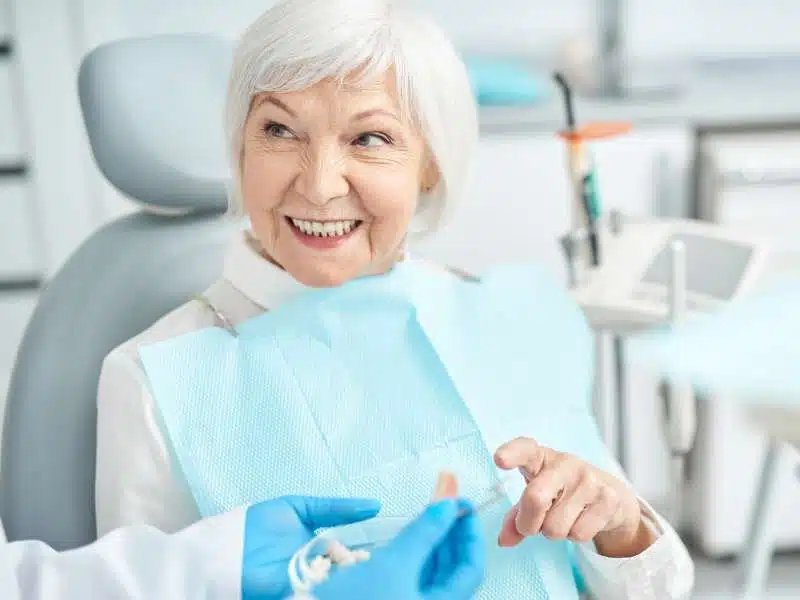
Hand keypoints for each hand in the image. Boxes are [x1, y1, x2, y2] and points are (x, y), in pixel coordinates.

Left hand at [242, 495, 380, 599]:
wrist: (224, 549)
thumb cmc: (258, 525)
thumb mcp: (300, 507)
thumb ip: (335, 508)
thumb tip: (375, 505)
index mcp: (320, 547)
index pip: (351, 551)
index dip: (367, 549)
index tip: (390, 543)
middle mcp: (318, 567)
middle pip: (347, 570)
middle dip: (363, 566)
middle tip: (384, 559)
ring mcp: (308, 582)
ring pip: (337, 581)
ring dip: (349, 576)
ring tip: (370, 568)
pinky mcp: (296, 594)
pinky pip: (318, 590)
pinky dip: (330, 586)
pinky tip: (344, 578)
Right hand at [314, 498, 485, 599]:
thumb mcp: (393, 565)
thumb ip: (425, 533)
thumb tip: (448, 506)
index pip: (471, 568)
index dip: (470, 533)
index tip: (463, 504)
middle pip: (452, 568)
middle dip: (449, 531)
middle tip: (445, 499)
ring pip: (432, 571)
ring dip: (432, 539)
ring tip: (427, 511)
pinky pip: (413, 574)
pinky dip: (415, 552)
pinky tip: (409, 534)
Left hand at [494, 437, 652, 556]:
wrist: (609, 495)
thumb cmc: (561, 492)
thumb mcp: (536, 497)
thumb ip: (516, 516)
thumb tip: (504, 541)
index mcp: (540, 457)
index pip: (524, 449)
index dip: (512, 453)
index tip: (499, 459)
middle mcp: (564, 463)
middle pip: (535, 498)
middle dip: (527, 524)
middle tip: (530, 527)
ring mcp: (588, 479)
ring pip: (555, 527)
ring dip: (555, 532)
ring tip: (564, 517)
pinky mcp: (608, 498)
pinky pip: (578, 534)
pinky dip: (575, 535)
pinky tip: (582, 520)